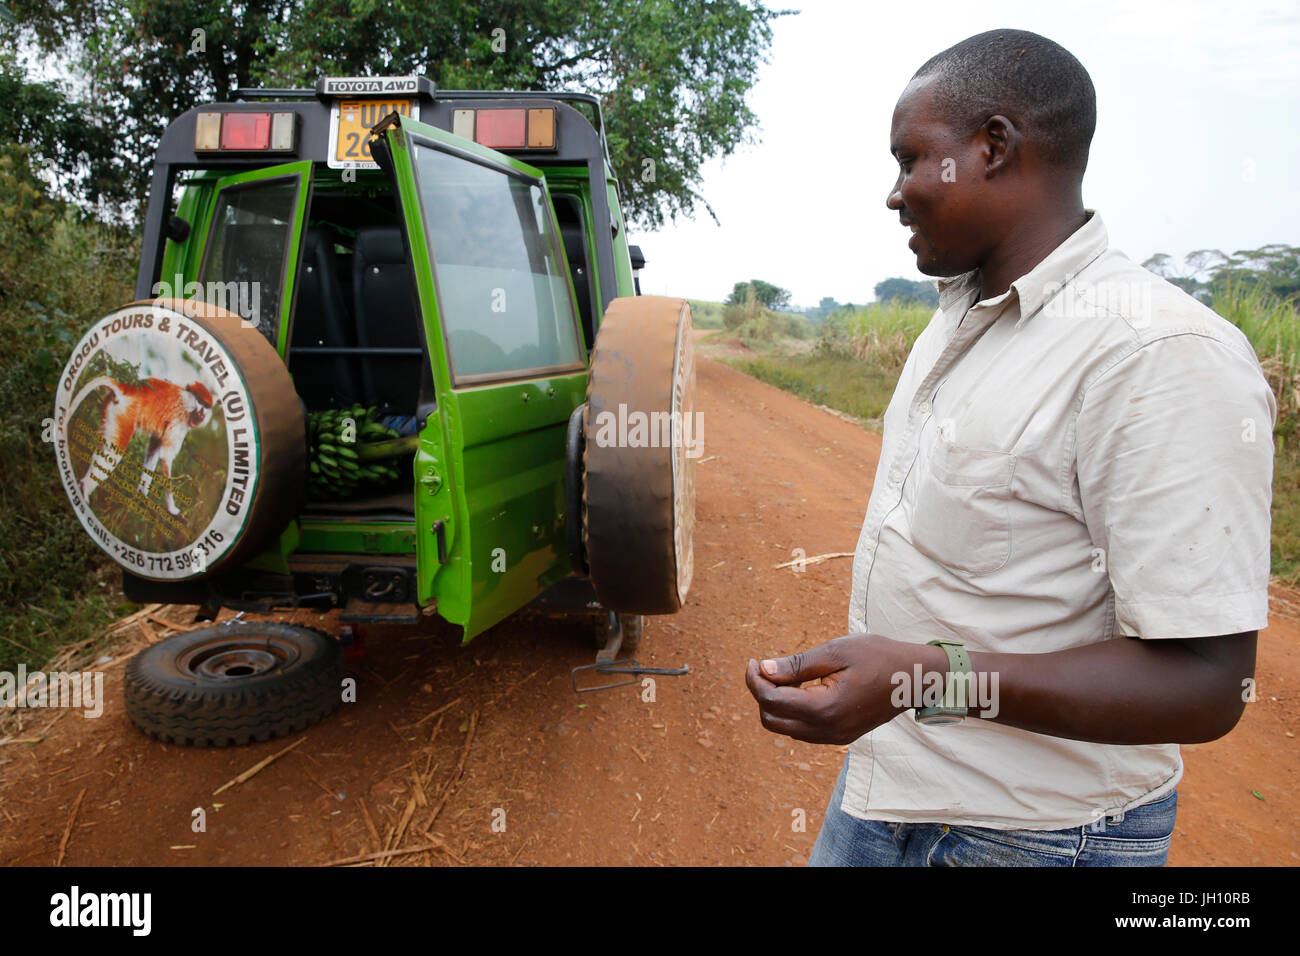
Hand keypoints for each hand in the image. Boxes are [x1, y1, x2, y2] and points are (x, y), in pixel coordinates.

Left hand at [744, 633, 925, 744]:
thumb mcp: (836, 651)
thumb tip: (763, 669)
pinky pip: (803, 731)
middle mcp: (827, 731)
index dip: (754, 680)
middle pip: (772, 720)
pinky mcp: (841, 737)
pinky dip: (793, 712)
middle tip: (766, 667)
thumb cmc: (878, 656)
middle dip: (761, 694)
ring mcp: (835, 738)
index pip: (771, 701)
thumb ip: (797, 664)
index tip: (754, 660)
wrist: (915, 678)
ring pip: (785, 729)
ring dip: (776, 704)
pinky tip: (801, 689)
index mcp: (825, 708)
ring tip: (785, 675)